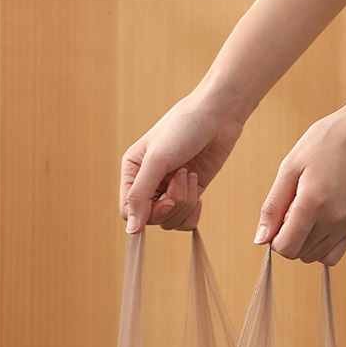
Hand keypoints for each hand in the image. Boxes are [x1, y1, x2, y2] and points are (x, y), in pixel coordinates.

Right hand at [121, 87, 244, 232]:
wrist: (217, 116)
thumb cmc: (183, 129)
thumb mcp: (157, 160)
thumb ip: (140, 195)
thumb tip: (130, 230)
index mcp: (132, 172)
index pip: (128, 211)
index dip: (147, 213)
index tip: (166, 200)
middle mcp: (149, 183)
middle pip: (152, 218)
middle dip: (172, 203)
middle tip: (183, 176)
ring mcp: (170, 189)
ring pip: (171, 220)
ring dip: (185, 202)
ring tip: (191, 174)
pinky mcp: (190, 192)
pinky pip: (186, 219)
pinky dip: (194, 211)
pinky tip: (199, 192)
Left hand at [254, 94, 345, 264]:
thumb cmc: (328, 140)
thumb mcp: (291, 166)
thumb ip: (273, 206)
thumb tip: (260, 240)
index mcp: (312, 203)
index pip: (284, 248)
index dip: (274, 237)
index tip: (278, 216)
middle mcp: (333, 219)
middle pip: (298, 253)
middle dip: (287, 237)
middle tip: (292, 208)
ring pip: (314, 256)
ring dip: (303, 242)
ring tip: (307, 211)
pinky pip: (334, 255)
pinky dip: (321, 246)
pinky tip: (318, 225)